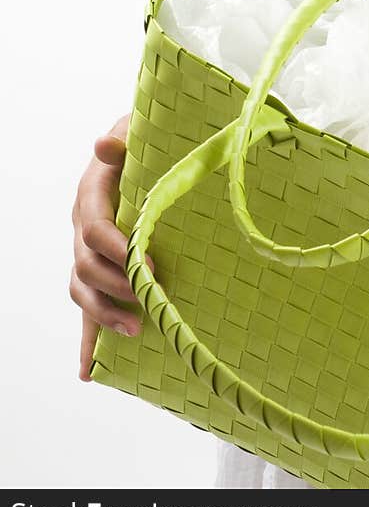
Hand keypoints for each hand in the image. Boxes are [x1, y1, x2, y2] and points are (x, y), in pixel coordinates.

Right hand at [70, 113, 152, 380]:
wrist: (137, 149)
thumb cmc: (141, 141)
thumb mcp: (133, 134)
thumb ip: (120, 142)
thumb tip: (102, 144)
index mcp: (92, 197)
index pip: (95, 230)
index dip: (117, 250)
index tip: (146, 263)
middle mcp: (83, 229)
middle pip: (85, 268)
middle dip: (115, 289)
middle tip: (148, 301)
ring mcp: (87, 253)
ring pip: (82, 292)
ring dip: (104, 316)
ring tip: (135, 331)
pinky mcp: (98, 272)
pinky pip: (86, 310)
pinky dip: (85, 343)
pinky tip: (88, 373)